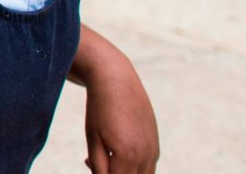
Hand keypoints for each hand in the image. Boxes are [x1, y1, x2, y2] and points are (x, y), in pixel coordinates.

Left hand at [82, 53, 158, 173]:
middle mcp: (145, 156)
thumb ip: (98, 166)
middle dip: (112, 173)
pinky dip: (132, 167)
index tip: (90, 162)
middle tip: (92, 161)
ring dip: (123, 173)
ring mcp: (153, 151)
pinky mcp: (155, 146)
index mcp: (127, 156)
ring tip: (103, 155)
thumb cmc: (99, 109)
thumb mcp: (93, 139)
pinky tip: (115, 151)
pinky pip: (147, 168)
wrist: (117, 81)